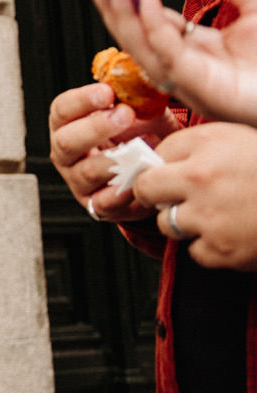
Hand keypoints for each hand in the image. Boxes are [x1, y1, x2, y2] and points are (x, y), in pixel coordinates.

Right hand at [46, 83, 166, 223]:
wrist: (157, 167)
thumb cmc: (142, 133)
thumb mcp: (140, 107)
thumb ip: (135, 90)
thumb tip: (140, 69)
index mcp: (68, 124)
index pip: (62, 110)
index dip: (82, 101)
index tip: (108, 92)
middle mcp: (67, 153)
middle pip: (66, 141)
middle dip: (96, 128)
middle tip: (125, 115)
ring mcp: (78, 180)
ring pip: (85, 172)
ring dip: (116, 160)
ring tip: (145, 148)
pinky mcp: (97, 206)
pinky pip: (104, 203)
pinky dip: (124, 192)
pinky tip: (141, 176)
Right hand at [84, 0, 256, 125]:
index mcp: (193, 49)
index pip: (147, 20)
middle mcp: (183, 66)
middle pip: (133, 33)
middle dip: (109, 1)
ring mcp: (188, 81)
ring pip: (140, 44)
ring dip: (120, 10)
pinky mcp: (200, 89)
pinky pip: (167, 54)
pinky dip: (150, 24)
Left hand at [133, 121, 256, 269]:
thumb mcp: (246, 140)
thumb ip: (206, 147)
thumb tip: (166, 160)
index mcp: (210, 143)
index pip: (160, 151)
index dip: (163, 163)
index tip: (168, 171)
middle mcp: (201, 177)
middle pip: (146, 188)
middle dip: (155, 193)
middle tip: (173, 197)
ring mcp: (208, 216)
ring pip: (168, 222)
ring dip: (185, 221)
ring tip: (219, 216)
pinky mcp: (221, 249)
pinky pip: (195, 251)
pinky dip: (211, 247)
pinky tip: (235, 235)